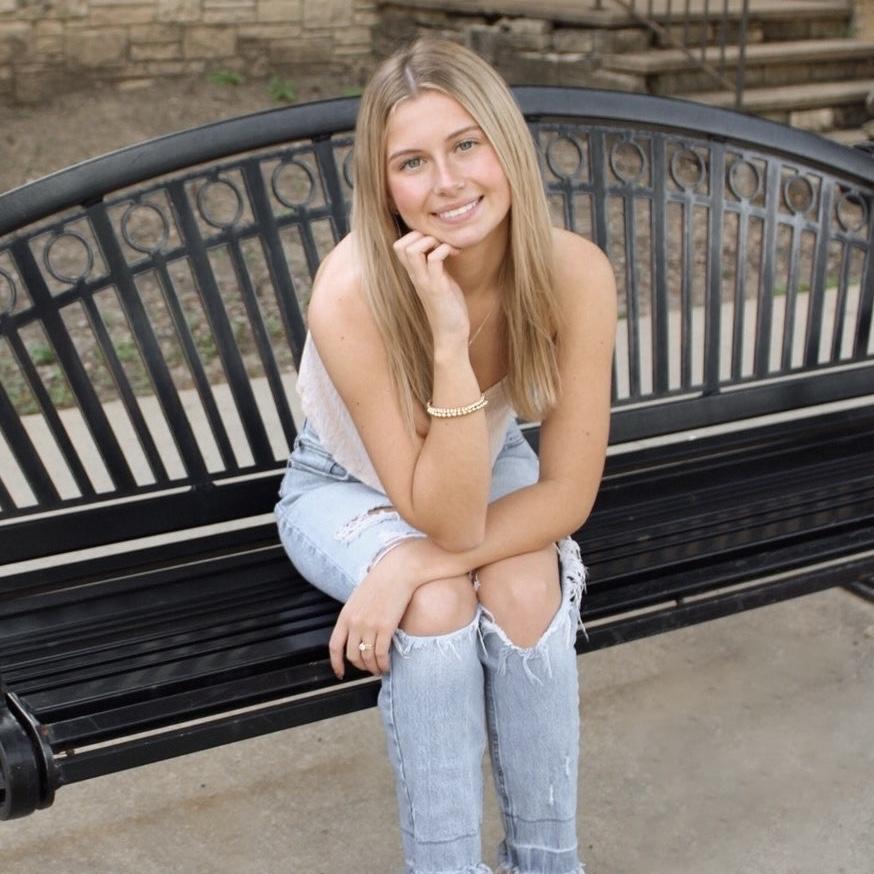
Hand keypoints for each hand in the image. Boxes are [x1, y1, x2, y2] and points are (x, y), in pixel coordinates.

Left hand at [328, 549, 418, 678]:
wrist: (398, 571)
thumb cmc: (382, 581)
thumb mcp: (359, 598)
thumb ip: (355, 616)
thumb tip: (356, 633)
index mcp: (346, 615)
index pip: (335, 646)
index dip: (336, 663)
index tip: (340, 673)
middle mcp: (355, 622)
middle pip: (352, 655)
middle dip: (361, 666)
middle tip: (368, 668)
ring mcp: (369, 625)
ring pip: (367, 658)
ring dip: (373, 668)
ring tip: (380, 669)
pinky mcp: (385, 627)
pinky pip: (381, 654)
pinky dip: (384, 664)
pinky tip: (387, 665)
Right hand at [392, 231, 468, 345]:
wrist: (450, 334)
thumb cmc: (448, 309)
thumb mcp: (440, 282)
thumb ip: (436, 267)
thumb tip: (442, 249)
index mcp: (414, 275)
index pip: (399, 246)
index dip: (415, 236)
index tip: (436, 242)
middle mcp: (415, 277)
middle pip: (400, 245)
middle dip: (420, 234)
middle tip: (440, 242)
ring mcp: (425, 282)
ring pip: (412, 250)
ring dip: (431, 241)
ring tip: (446, 248)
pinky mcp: (437, 288)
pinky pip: (434, 259)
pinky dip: (444, 250)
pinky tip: (455, 255)